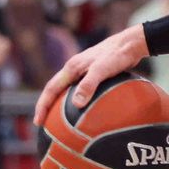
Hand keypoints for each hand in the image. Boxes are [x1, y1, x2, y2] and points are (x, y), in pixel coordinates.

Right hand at [33, 24, 149, 125]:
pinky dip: (75, 100)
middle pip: (55, 90)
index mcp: (71, 68)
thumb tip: (77, 104)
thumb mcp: (102, 70)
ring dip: (59, 103)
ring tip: (58, 120)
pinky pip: (79, 89)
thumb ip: (89, 85)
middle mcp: (74, 69)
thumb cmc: (116, 55)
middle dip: (46, 106)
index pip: (51, 89)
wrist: (130, 44)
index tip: (38, 122)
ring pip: (66, 89)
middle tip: (43, 124)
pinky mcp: (93, 73)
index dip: (43, 105)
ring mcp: (83, 71)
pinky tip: (83, 110)